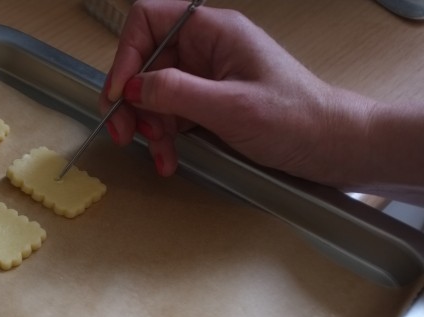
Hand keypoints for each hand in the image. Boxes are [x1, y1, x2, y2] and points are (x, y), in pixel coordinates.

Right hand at [101, 0, 377, 185]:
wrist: (333, 147)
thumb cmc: (297, 119)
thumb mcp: (231, 107)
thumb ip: (176, 94)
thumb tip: (131, 88)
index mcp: (215, 32)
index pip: (149, 20)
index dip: (126, 54)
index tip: (119, 95)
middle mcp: (207, 49)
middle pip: (145, 63)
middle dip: (131, 101)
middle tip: (124, 135)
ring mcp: (207, 77)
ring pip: (154, 96)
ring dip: (149, 128)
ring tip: (160, 156)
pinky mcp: (210, 105)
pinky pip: (171, 116)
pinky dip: (165, 140)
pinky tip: (170, 160)